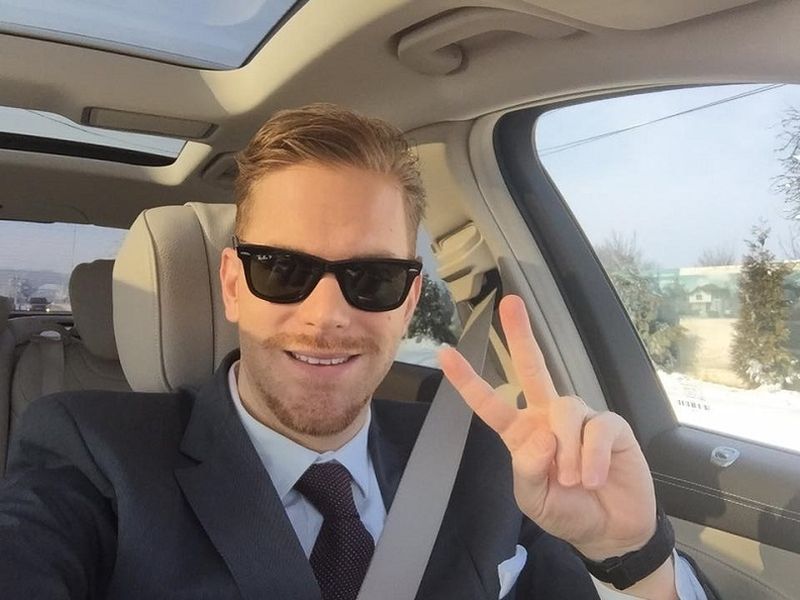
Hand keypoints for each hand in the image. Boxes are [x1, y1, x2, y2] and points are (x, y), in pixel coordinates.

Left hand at [438, 295, 656, 560]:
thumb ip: (529, 470)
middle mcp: (549, 417)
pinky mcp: (610, 426)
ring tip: (573, 481)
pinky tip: (593, 479)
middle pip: (534, 369)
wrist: (610, 530)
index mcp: (523, 433)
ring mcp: (581, 418)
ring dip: (567, 452)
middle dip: (521, 335)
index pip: (491, 403)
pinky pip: (597, 429)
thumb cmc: (566, 510)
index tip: (445, 353)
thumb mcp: (535, 498)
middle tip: (510, 303)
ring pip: (565, 411)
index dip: (468, 380)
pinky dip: (591, 457)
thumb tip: (542, 436)